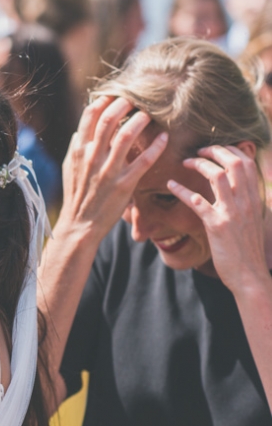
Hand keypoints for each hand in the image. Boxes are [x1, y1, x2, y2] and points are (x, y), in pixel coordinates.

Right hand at [58, 96, 167, 239]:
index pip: (90, 115)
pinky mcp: (124, 184)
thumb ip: (75, 148)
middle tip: (137, 99)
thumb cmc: (76, 196)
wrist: (80, 225)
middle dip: (126, 103)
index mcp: (78, 150)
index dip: (105, 100)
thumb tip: (80, 130)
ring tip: (149, 114)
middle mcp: (92, 157)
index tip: (116, 95)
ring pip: (127, 135)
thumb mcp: (69, 169)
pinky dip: (156, 146)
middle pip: (109, 119)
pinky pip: (144, 160)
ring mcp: (108, 171)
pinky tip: (164, 138)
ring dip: (141, 120)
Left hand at [168, 144, 270, 293]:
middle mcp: (246, 201)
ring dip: (199, 164)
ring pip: (217, 176)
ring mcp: (233, 212)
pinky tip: (170, 184)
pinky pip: (197, 201)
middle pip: (234, 162)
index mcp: (255, 198)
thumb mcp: (252, 221)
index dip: (230, 150)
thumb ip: (243, 203)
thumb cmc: (247, 250)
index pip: (247, 163)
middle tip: (198, 150)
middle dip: (214, 150)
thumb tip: (232, 191)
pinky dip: (182, 190)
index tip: (214, 149)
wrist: (250, 275)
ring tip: (185, 162)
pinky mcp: (217, 225)